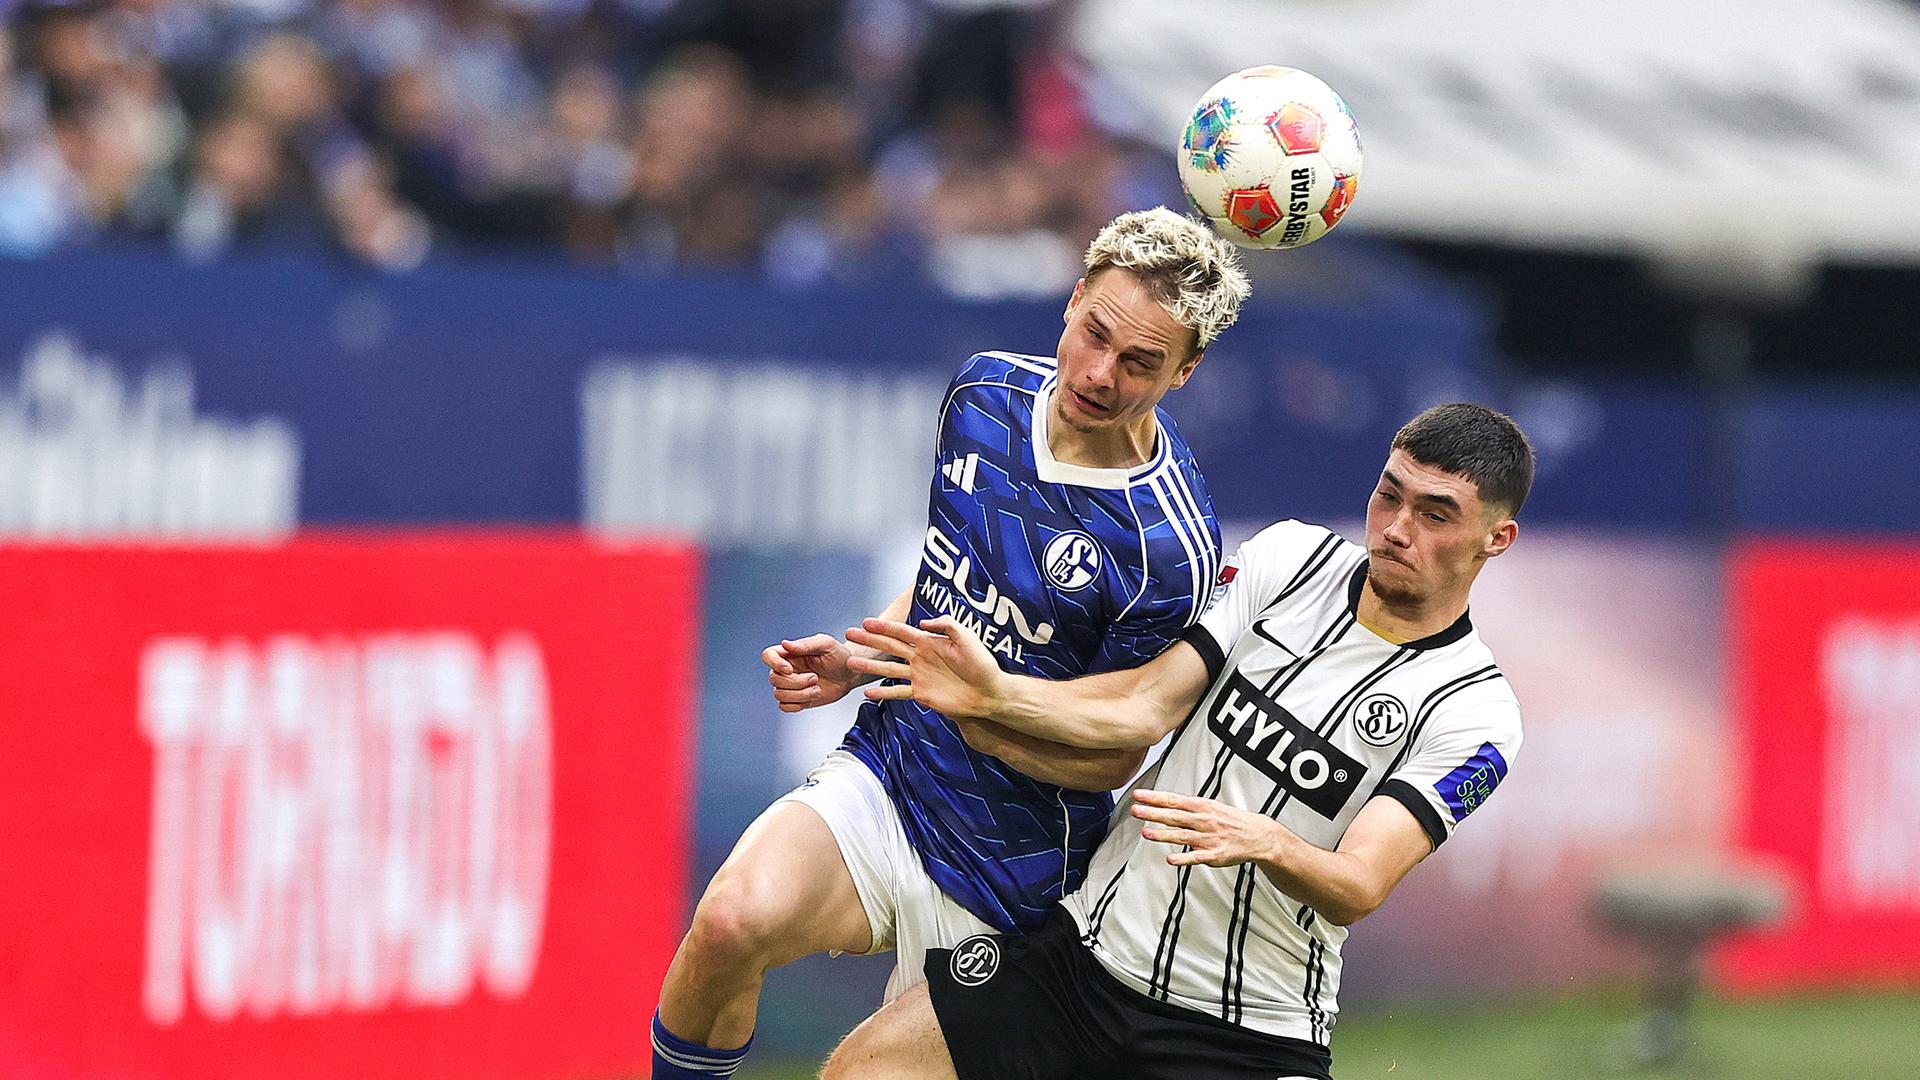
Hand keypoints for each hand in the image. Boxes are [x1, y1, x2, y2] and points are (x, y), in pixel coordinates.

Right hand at [764, 634, 860, 712]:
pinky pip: (785, 706)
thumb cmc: (839, 656)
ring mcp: (791, 685)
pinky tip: (812, 696)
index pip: (768, 655)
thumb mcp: (826, 644)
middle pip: (773, 678)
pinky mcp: (797, 699)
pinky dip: (797, 704)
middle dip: (795, 682)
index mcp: (791, 653)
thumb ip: (806, 644)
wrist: (850, 675)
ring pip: (779, 694)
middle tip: (815, 678)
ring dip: (800, 694)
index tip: (790, 669)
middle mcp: (787, 669)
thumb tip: (785, 644)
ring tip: (817, 689)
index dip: (774, 664)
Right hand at [844, 616, 1004, 717]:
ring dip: (869, 665)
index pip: (901, 632)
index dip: (883, 626)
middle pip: (889, 647)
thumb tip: (923, 623)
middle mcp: (920, 657)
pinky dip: (883, 693)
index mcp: (929, 642)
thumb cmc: (982, 663)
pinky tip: (867, 693)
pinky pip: (898, 692)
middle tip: (849, 634)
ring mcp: (919, 675)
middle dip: (869, 640)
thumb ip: (946, 625)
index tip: (865, 622)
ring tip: (852, 662)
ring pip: (888, 669)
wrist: (989, 692)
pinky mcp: (921, 693)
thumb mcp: (966, 637)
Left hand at [1130, 789, 1283, 867]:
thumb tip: (1163, 803)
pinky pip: (1197, 857)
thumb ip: (1186, 807)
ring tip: (1146, 833)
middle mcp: (1203, 820)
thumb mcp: (1209, 807)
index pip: (1173, 800)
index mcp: (1201, 807)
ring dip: (1163, 834)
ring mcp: (1208, 838)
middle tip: (1135, 810)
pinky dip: (1184, 858)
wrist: (1257, 835)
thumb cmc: (1229, 820)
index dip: (1154, 798)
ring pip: (1182, 836)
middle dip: (1153, 813)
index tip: (1138, 795)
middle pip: (1174, 816)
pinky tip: (1170, 860)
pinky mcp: (1214, 854)